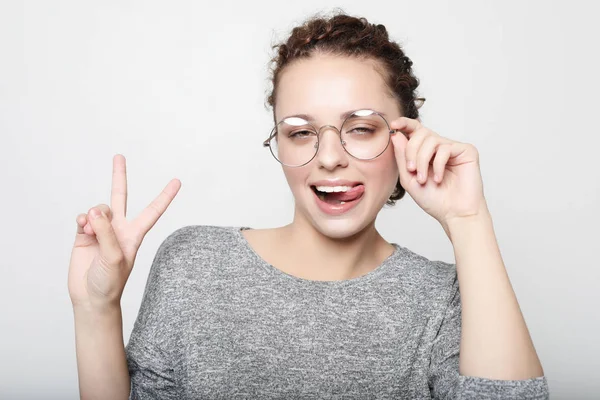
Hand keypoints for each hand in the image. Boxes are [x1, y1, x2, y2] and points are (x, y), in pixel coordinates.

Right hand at [68, 154, 180, 310]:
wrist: (90, 297)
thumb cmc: (109, 282)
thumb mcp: (114, 258)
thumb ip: (106, 232)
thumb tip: (95, 209)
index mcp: (134, 234)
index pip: (153, 210)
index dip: (165, 196)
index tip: (178, 181)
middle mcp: (119, 228)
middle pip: (120, 196)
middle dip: (119, 176)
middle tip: (119, 156)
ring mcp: (101, 230)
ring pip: (98, 209)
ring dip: (93, 216)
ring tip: (91, 232)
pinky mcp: (84, 235)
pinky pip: (83, 218)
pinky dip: (82, 220)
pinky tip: (82, 227)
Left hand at [390, 117, 485, 225]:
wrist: (454, 214)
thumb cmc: (433, 199)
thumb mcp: (409, 178)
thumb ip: (402, 157)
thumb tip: (396, 134)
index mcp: (425, 151)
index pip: (415, 130)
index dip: (404, 124)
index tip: (394, 125)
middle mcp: (439, 147)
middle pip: (420, 133)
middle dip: (411, 151)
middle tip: (411, 170)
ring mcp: (453, 148)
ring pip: (431, 140)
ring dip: (422, 160)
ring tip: (423, 179)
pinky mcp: (466, 151)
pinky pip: (445, 148)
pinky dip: (438, 165)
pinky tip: (438, 179)